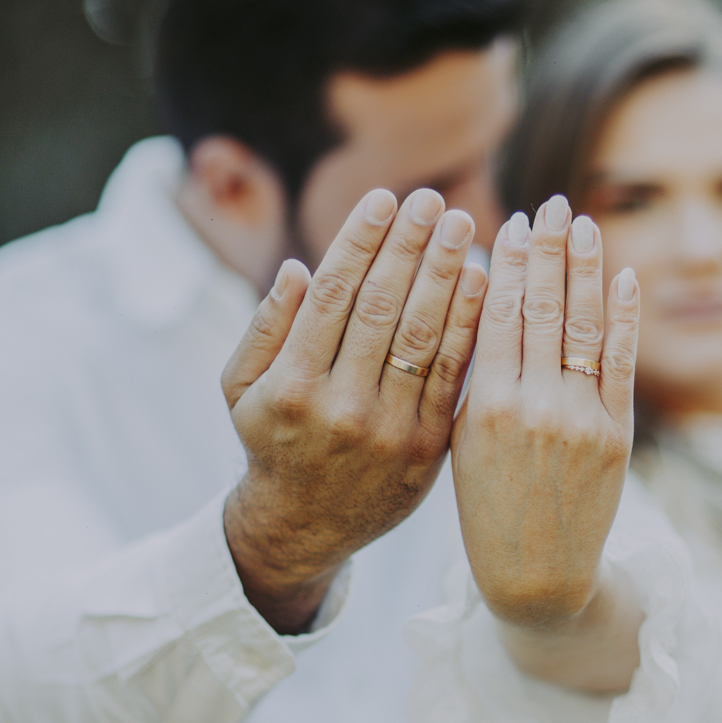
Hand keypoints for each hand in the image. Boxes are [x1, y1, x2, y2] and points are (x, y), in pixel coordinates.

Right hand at [221, 187, 486, 631]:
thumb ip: (264, 328)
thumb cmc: (272, 438)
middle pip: (382, 308)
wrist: (308, 525)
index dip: (360, 242)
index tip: (382, 197)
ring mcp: (389, 429)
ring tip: (459, 225)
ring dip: (444, 274)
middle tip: (431, 198)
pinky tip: (479, 279)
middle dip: (408, 246)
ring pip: (423, 337)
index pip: (332, 295)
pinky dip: (467, 323)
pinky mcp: (428, 446)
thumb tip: (298, 268)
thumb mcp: (241, 390)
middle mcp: (341, 406)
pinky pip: (453, 373)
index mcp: (292, 385)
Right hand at [451, 193, 639, 655]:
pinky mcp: (616, 435)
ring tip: (582, 222)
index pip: (495, 315)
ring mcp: (580, 420)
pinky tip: (624, 275)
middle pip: (540, 309)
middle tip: (550, 203)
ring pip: (582, 326)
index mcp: (484, 408)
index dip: (505, 263)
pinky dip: (625, 316)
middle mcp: (533, 408)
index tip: (509, 223)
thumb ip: (474, 378)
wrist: (538, 578)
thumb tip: (484, 303)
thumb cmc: (488, 510)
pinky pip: (622, 363)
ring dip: (585, 268)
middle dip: (547, 250)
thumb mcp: (462, 443)